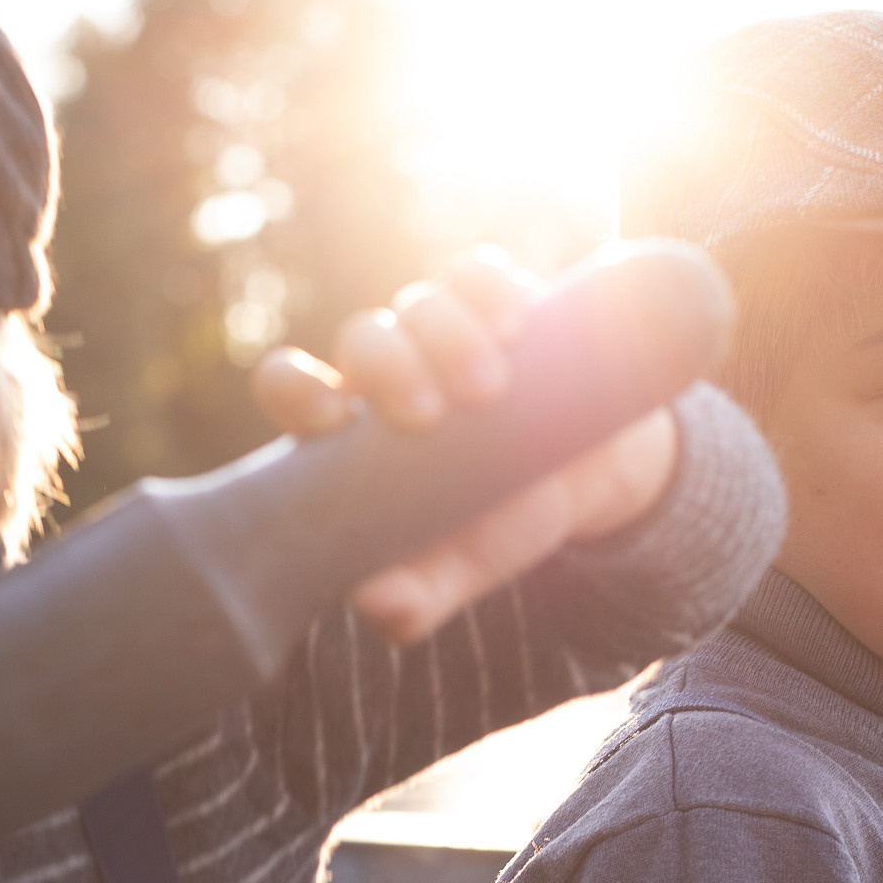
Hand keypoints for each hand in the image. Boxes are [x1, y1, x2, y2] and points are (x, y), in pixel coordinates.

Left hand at [250, 247, 679, 644]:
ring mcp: (442, 329)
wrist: (590, 478)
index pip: (292, 383)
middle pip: (363, 338)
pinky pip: (478, 274)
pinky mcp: (497, 301)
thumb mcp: (463, 568)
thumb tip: (375, 608)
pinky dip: (490, 289)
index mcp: (354, 427)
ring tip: (491, 388)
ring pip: (419, 304)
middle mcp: (390, 367)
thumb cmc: (502, 524)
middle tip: (432, 416)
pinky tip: (515, 322)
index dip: (297, 388)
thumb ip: (416, 598)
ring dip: (447, 337)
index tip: (333, 422)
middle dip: (390, 368)